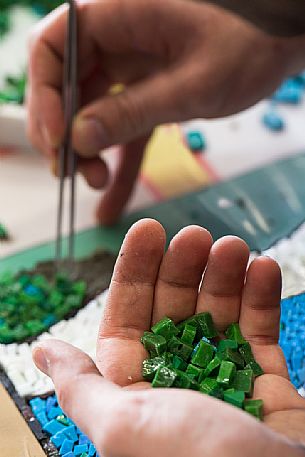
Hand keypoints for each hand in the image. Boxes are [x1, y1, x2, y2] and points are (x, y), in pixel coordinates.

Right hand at [27, 0, 304, 223]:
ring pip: (91, 112)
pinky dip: (119, 165)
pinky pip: (125, 131)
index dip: (44, 93)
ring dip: (87, 152)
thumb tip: (79, 138)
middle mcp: (117, 40)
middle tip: (72, 172)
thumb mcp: (194, 82)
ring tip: (96, 183)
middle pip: (67, 86)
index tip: (57, 139)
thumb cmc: (252, 42)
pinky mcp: (149, 96)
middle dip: (65, 132)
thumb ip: (135, 109)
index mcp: (120, 16)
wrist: (284, 41)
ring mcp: (132, 69)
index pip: (53, 47)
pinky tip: (112, 202)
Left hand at [33, 219, 304, 455]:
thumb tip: (42, 351)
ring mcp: (222, 375)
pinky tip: (262, 267)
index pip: (129, 315)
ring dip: (225, 274)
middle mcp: (176, 378)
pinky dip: (261, 296)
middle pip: (175, 306)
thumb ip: (83, 386)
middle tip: (196, 235)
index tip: (148, 231)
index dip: (136, 271)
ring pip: (219, 312)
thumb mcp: (124, 426)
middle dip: (183, 266)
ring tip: (233, 247)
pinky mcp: (264, 378)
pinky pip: (260, 330)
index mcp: (136, 386)